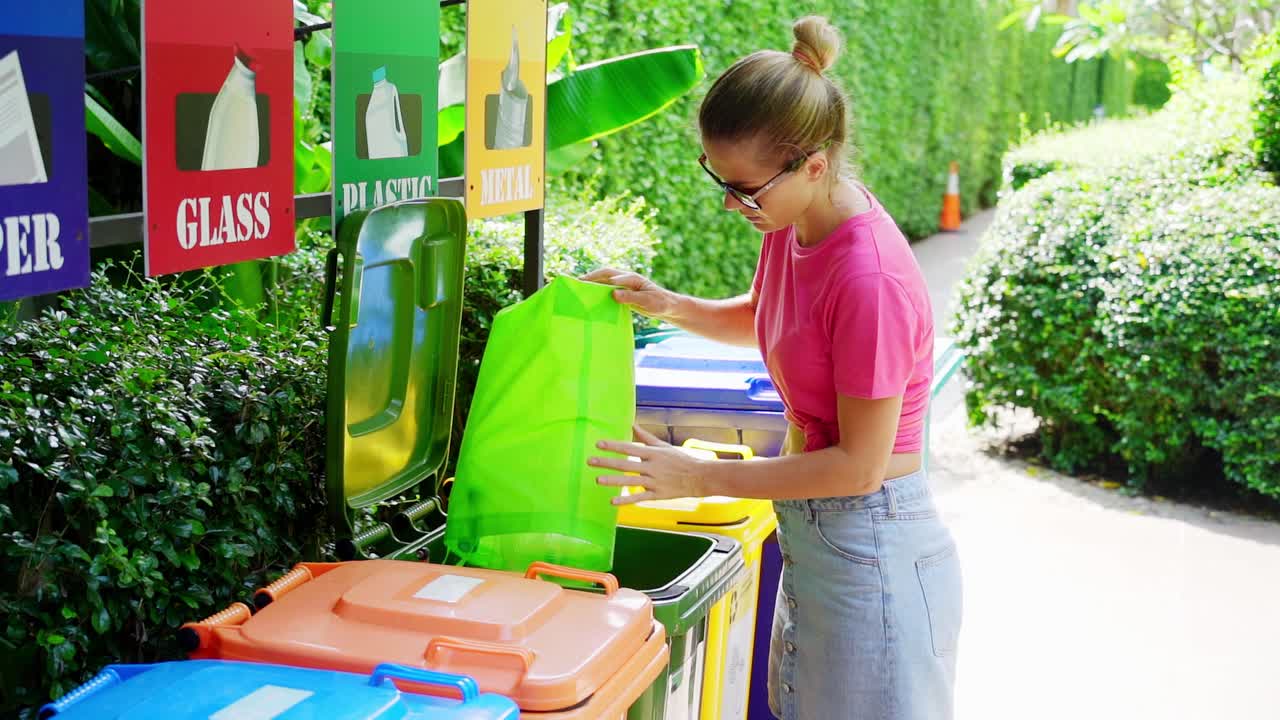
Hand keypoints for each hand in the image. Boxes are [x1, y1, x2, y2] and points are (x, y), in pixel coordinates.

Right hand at [580, 267, 677, 319]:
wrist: (667, 307)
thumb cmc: (660, 303)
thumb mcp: (647, 301)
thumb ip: (630, 297)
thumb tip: (613, 293)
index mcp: (633, 278)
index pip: (615, 277)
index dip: (601, 279)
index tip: (590, 284)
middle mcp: (627, 278)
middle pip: (606, 273)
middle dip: (592, 276)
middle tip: (577, 282)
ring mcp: (624, 285)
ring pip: (605, 280)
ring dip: (593, 282)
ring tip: (578, 287)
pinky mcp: (623, 292)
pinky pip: (607, 289)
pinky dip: (598, 291)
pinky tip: (590, 297)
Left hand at [590, 426, 709, 504]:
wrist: (699, 477)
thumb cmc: (680, 460)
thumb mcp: (663, 446)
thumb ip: (645, 437)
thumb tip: (632, 425)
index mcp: (653, 454)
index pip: (629, 448)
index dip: (613, 446)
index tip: (598, 444)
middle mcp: (651, 467)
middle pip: (625, 464)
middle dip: (607, 462)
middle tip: (590, 461)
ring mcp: (654, 482)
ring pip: (630, 481)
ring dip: (613, 481)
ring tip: (597, 480)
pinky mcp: (656, 495)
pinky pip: (638, 497)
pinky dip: (625, 500)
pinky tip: (612, 502)